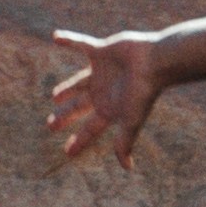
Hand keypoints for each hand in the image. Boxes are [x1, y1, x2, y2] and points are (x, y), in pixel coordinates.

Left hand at [44, 28, 164, 166]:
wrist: (154, 63)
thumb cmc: (143, 92)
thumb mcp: (131, 120)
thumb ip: (124, 143)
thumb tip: (128, 169)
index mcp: (108, 109)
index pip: (89, 129)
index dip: (78, 141)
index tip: (67, 152)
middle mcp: (103, 92)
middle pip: (80, 107)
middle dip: (66, 116)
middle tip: (51, 125)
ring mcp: (101, 72)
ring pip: (79, 82)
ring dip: (67, 88)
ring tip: (54, 96)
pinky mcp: (101, 51)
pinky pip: (81, 45)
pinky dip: (69, 40)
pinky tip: (56, 37)